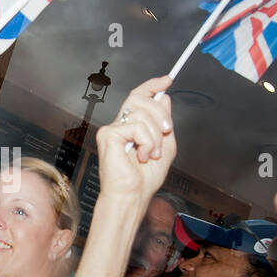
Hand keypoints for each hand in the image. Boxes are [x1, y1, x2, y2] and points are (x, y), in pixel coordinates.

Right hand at [95, 76, 174, 206]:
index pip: (139, 97)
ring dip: (156, 136)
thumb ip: (165, 123)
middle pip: (141, 99)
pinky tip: (141, 155)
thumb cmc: (144, 179)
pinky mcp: (109, 135)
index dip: (152, 85)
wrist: (133, 196)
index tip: (167, 80)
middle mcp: (120, 124)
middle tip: (168, 130)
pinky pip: (137, 127)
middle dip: (160, 113)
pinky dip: (147, 142)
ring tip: (151, 154)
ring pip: (142, 114)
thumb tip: (164, 98)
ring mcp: (112, 129)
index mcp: (131, 126)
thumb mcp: (165, 147)